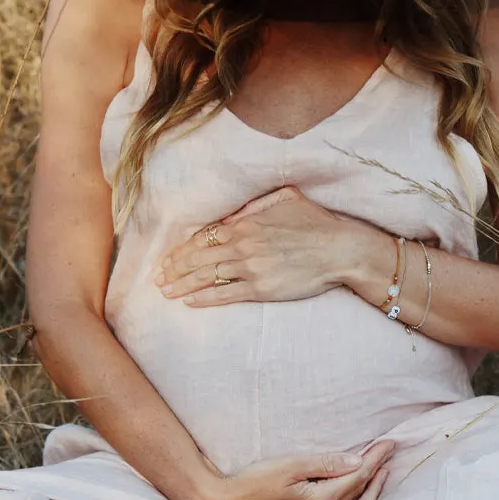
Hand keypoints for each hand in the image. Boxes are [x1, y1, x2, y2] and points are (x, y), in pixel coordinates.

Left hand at [156, 186, 370, 305]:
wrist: (340, 250)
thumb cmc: (317, 223)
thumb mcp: (287, 198)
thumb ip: (257, 203)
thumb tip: (235, 213)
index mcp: (247, 223)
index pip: (205, 236)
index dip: (184, 249)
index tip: (169, 258)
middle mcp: (243, 244)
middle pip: (199, 257)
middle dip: (175, 268)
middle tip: (158, 277)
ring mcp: (251, 267)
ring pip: (207, 276)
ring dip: (183, 284)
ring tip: (166, 291)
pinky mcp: (261, 288)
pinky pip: (226, 294)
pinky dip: (205, 297)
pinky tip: (189, 300)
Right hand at [192, 439, 394, 499]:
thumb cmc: (254, 483)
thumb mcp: (289, 466)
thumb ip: (325, 464)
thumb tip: (357, 461)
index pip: (358, 477)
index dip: (375, 459)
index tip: (389, 443)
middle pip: (363, 499)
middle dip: (378, 476)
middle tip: (387, 454)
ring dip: (371, 493)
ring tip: (379, 474)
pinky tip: (354, 493)